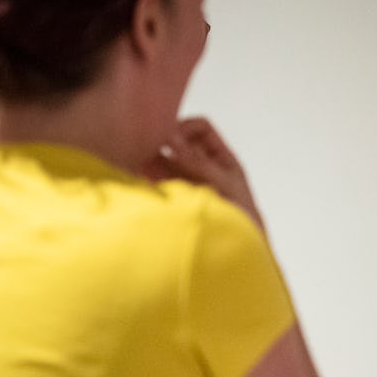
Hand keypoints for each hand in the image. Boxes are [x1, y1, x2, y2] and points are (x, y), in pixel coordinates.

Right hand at [144, 117, 264, 228]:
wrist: (233, 249)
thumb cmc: (238, 215)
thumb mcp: (220, 181)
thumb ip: (195, 160)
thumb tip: (171, 135)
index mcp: (220, 158)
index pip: (201, 129)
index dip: (185, 128)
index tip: (169, 137)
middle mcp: (201, 166)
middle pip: (178, 143)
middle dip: (163, 143)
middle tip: (146, 146)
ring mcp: (185, 181)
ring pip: (163, 161)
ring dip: (150, 159)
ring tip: (138, 161)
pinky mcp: (172, 196)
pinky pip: (155, 180)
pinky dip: (145, 176)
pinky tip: (138, 176)